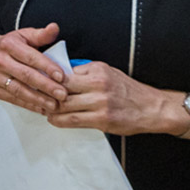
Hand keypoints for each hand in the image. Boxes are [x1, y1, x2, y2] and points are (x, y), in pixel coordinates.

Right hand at [0, 23, 66, 115]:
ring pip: (19, 90)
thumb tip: (54, 27)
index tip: (62, 76)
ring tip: (54, 105)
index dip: (47, 67)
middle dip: (46, 86)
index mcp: (8, 44)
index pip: (31, 57)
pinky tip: (42, 108)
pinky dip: (29, 105)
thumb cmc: (11, 45)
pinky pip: (13, 99)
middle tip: (62, 94)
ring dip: (38, 99)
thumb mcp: (24, 35)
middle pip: (26, 75)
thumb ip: (41, 34)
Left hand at [46, 61, 182, 135]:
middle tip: (37, 96)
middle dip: (46, 93)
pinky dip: (59, 120)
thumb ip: (86, 72)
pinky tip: (54, 119)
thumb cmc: (129, 91)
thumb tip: (62, 73)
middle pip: (61, 87)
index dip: (49, 78)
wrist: (152, 108)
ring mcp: (100, 103)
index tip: (39, 81)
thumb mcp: (109, 72)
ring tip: (44, 109)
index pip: (64, 72)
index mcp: (98, 69)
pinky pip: (72, 120)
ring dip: (50, 108)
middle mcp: (98, 84)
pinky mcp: (102, 119)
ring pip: (64, 105)